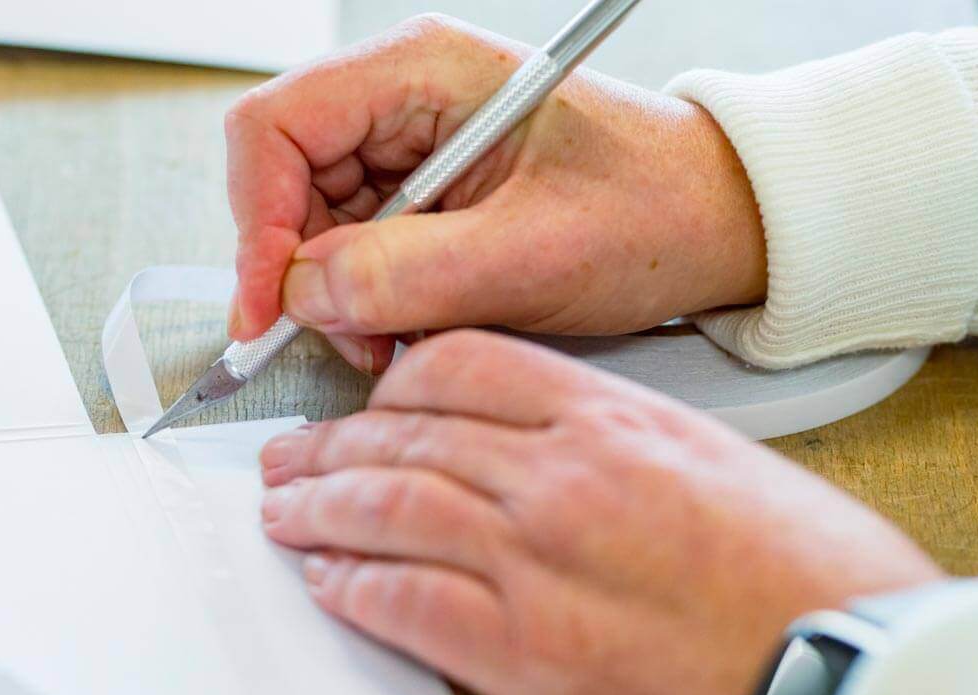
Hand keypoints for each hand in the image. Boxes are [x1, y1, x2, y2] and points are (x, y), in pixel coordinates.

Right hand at [225, 15, 766, 373]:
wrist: (720, 224)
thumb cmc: (657, 209)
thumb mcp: (537, 254)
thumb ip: (412, 273)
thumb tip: (305, 293)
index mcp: (423, 70)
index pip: (276, 126)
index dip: (257, 222)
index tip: (267, 308)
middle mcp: (403, 99)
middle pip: (284, 180)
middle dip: (302, 273)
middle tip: (349, 340)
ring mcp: (408, 148)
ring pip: (313, 226)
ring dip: (338, 297)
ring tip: (396, 339)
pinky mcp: (423, 196)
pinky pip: (354, 250)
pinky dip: (367, 302)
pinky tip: (413, 326)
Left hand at [257, 330, 943, 694]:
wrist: (852, 668)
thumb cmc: (813, 575)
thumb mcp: (716, 461)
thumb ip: (616, 440)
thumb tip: (547, 442)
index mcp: (613, 418)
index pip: (464, 365)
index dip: (393, 381)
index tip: (368, 399)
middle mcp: (562, 477)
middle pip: (408, 436)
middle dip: (332, 445)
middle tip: (291, 457)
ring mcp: (536, 561)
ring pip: (389, 508)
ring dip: (320, 510)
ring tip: (286, 513)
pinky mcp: (526, 650)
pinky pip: (404, 602)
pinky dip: (352, 589)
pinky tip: (329, 584)